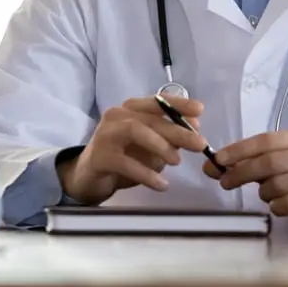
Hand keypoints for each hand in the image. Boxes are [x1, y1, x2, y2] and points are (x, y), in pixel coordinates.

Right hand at [57, 95, 208, 204]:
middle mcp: (116, 116)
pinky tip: (161, 184)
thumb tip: (195, 128)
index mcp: (130, 110)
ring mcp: (106, 134)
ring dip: (160, 145)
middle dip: (177, 130)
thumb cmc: (121, 158)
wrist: (87, 177)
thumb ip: (168, 136)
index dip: (179, 104)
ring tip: (176, 162)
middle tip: (199, 144)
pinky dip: (146, 174)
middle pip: (150, 118)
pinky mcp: (100, 156)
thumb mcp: (148, 146)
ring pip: (136, 130)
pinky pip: (126, 162)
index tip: (200, 110)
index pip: (156, 101)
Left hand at [202, 130, 287, 226]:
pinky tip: (277, 206)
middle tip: (225, 182)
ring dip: (262, 192)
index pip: (265, 140)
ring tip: (265, 194)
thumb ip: (247, 161)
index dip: (239, 150)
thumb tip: (211, 167)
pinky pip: (287, 204)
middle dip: (241, 172)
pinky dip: (275, 206)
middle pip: (269, 162)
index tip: (218, 160)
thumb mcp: (277, 162)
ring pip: (277, 184)